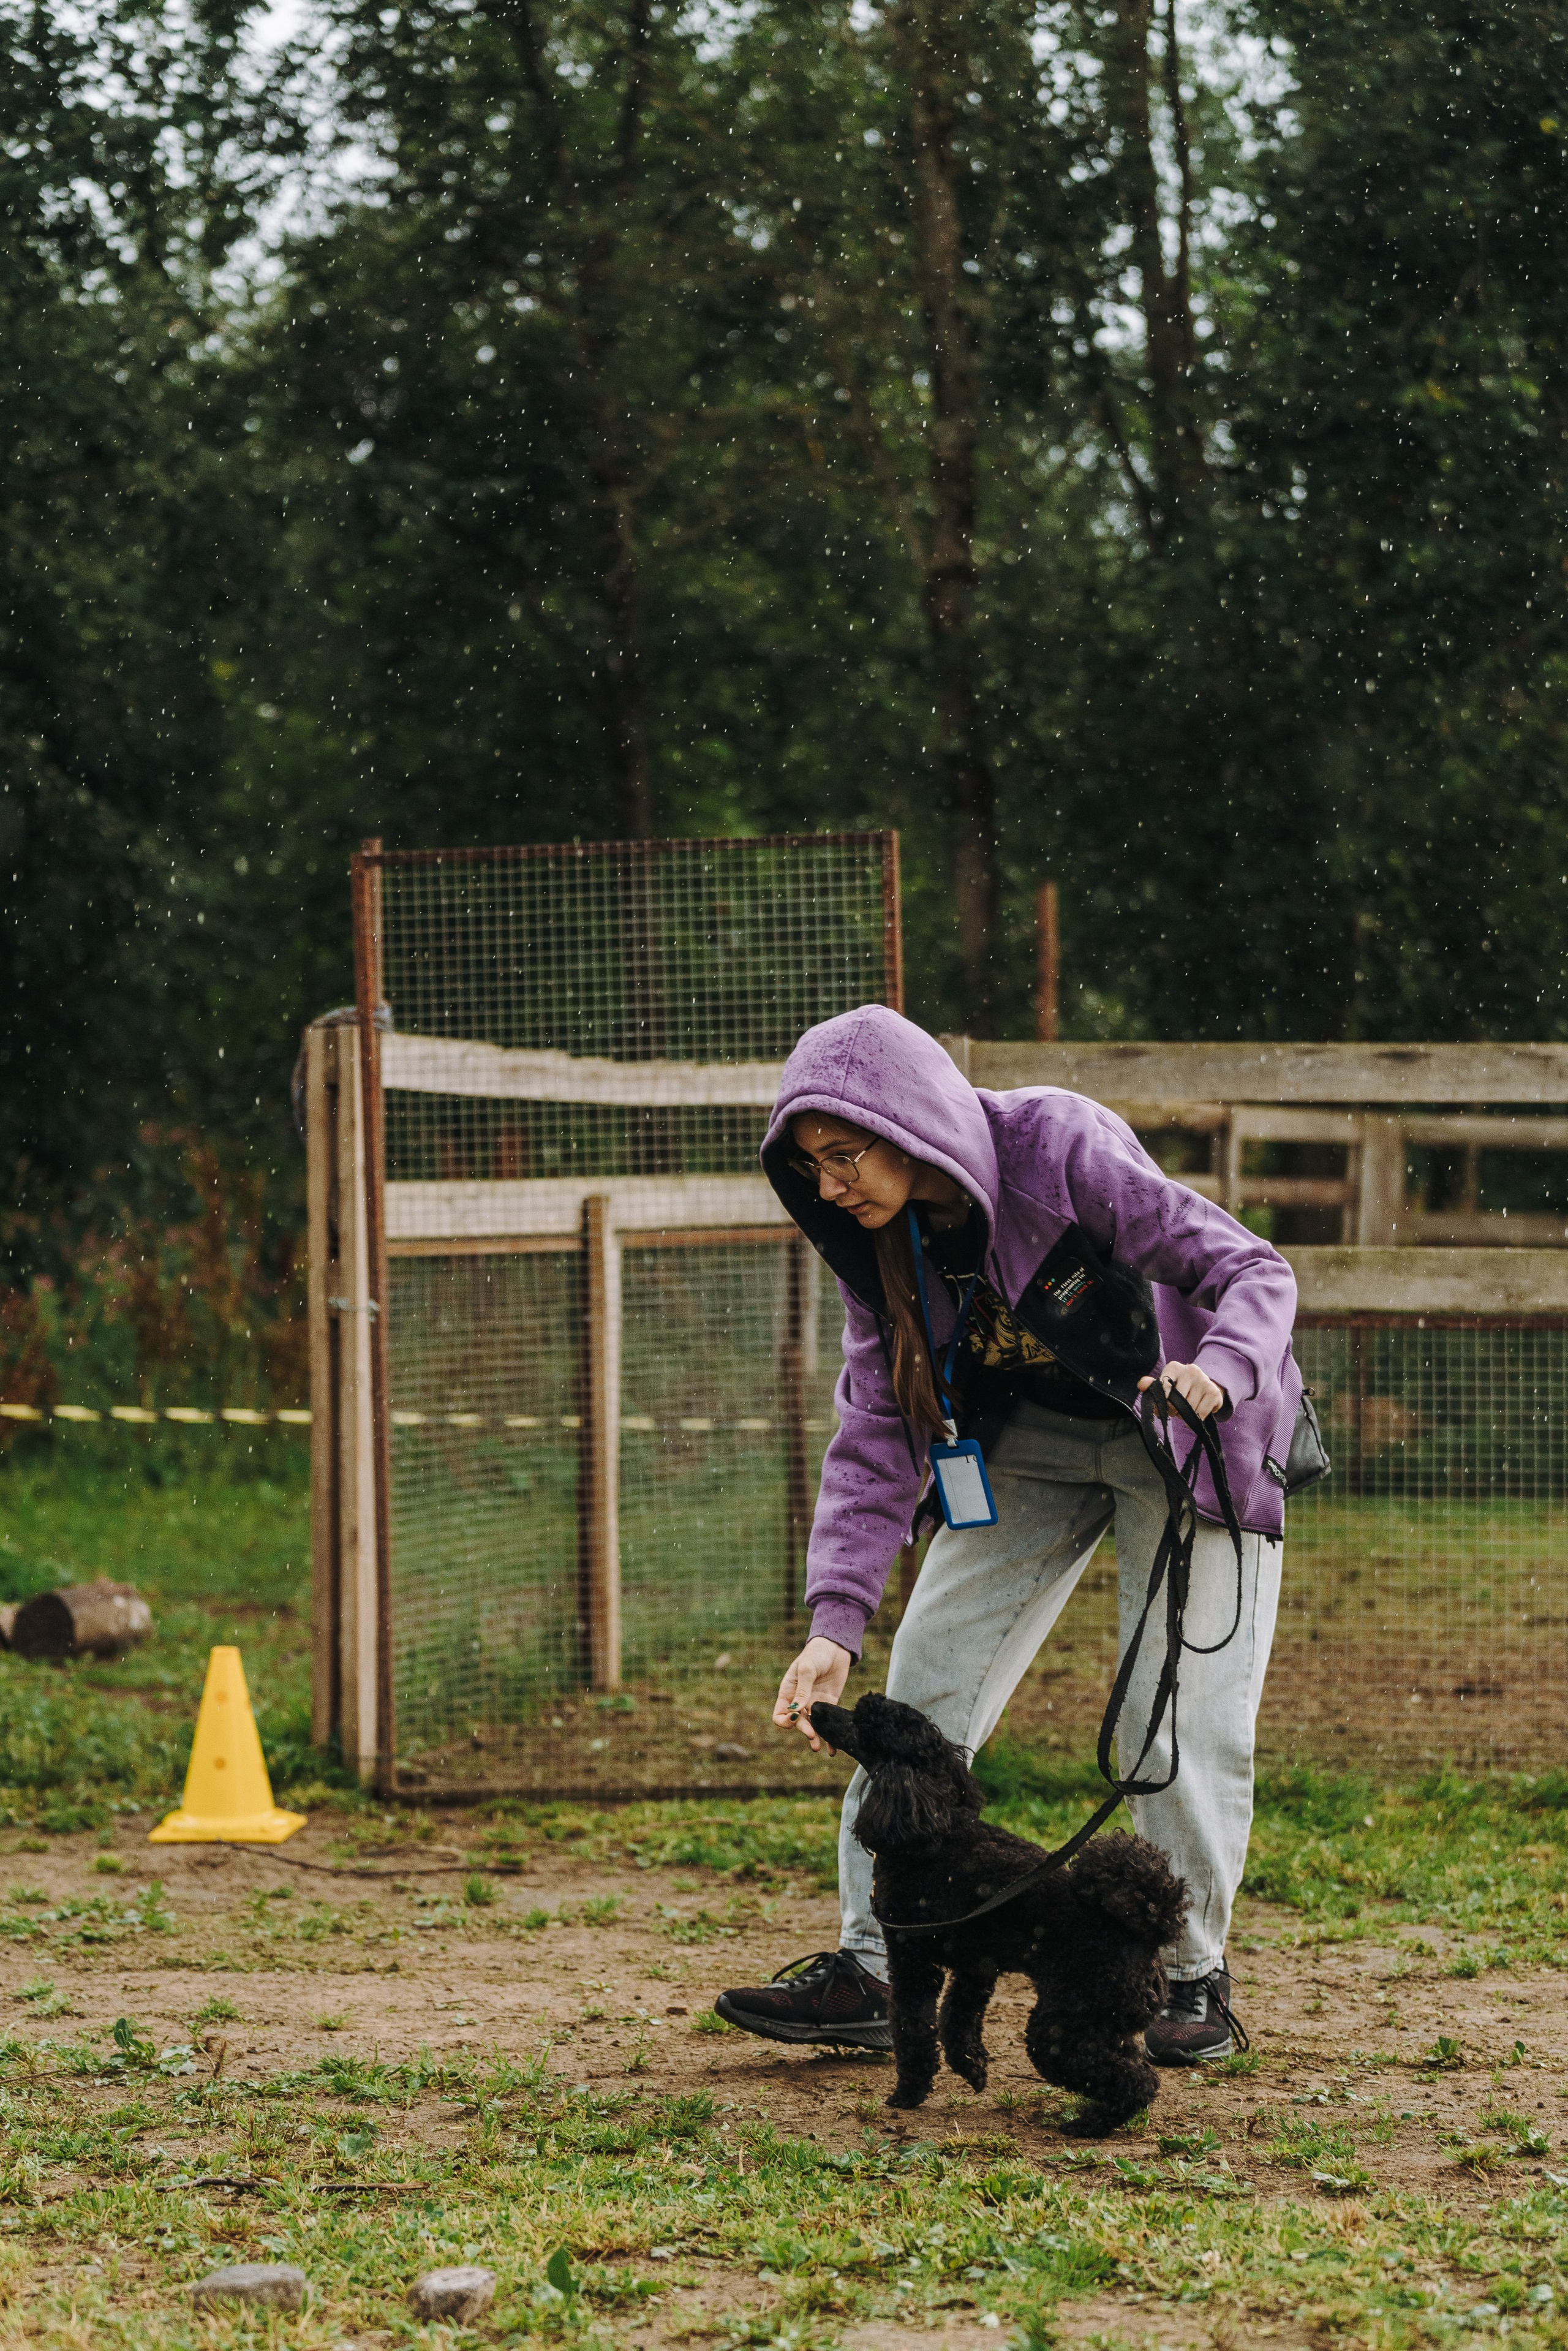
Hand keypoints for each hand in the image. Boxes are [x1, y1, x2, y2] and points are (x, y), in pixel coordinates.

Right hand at [772, 1637, 852, 1751]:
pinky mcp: (829, 1704)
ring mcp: (814, 1704)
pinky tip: (833, 1748)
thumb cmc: (816, 1653)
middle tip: (812, 1735)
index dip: (785, 1720)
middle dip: (803, 1730)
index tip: (795, 1717)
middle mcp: (799, 1701)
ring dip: (815, 1738)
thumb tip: (797, 1710)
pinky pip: (827, 1723)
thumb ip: (803, 1689)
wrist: (835, 1647)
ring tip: (820, 1748)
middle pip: (796, 1723)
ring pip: (812, 1726)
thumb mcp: (807, 1669)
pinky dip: (830, 1736)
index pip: (780, 1714)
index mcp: (788, 1692)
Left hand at [1138, 1360, 1226, 1420]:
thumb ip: (1152, 1386)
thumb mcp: (1165, 1384)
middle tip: (1174, 1411)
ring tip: (1185, 1411)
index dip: (1162, 1401)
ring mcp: (1204, 1381)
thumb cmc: (1179, 1386)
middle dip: (1173, 1410)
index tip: (1161, 1407)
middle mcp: (1191, 1370)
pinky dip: (1196, 1420)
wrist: (1204, 1385)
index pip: (1164, 1386)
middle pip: (1176, 1400)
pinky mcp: (1214, 1393)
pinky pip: (1201, 1414)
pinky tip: (1195, 1416)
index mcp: (1174, 1367)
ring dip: (1185, 1416)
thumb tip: (1141, 1385)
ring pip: (1189, 1409)